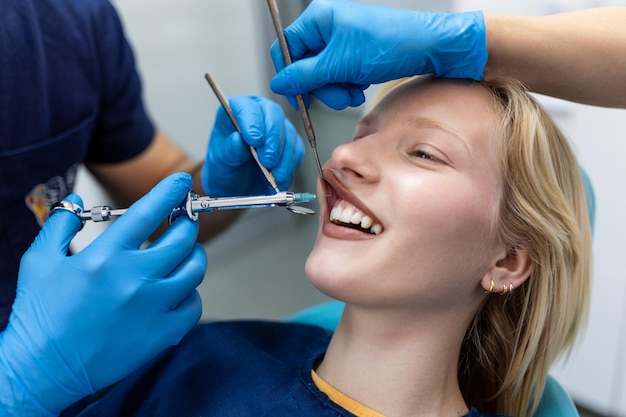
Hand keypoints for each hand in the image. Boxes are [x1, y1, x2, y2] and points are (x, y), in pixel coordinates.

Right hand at [0, 173, 206, 414]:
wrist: (44, 368)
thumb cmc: (41, 315)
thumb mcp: (39, 261)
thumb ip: (61, 224)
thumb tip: (78, 201)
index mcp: (106, 257)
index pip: (150, 212)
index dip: (171, 191)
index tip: (183, 181)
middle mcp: (135, 279)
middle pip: (182, 238)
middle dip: (186, 223)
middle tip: (182, 221)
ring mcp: (153, 308)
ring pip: (195, 269)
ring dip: (192, 255)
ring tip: (181, 254)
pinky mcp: (162, 334)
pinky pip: (194, 304)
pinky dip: (190, 293)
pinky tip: (176, 291)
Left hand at [202, 95, 304, 196]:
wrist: (238, 187)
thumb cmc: (226, 169)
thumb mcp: (221, 162)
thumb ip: (229, 151)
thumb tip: (237, 139)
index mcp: (237, 111)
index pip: (247, 107)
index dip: (252, 121)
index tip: (254, 140)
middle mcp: (260, 114)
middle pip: (273, 114)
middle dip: (273, 138)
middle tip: (268, 160)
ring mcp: (278, 128)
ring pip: (288, 133)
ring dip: (283, 156)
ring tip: (274, 175)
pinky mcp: (291, 144)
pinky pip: (297, 150)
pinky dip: (290, 165)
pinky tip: (280, 177)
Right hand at [269, 0, 486, 109]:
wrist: (426, 48)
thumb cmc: (389, 44)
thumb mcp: (339, 64)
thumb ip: (304, 76)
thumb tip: (279, 83)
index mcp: (318, 18)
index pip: (286, 49)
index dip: (290, 76)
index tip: (299, 96)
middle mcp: (327, 27)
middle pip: (304, 66)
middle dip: (321, 87)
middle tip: (338, 95)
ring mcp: (340, 41)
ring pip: (321, 76)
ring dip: (336, 91)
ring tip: (354, 92)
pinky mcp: (353, 54)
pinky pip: (338, 77)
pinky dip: (347, 87)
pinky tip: (360, 88)